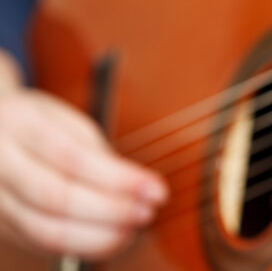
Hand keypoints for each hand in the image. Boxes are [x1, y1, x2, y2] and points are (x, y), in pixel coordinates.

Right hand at [0, 51, 167, 259]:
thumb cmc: (35, 123)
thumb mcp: (64, 120)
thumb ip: (94, 152)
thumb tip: (133, 187)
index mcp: (20, 123)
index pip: (73, 158)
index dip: (119, 180)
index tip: (157, 190)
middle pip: (56, 198)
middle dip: (111, 210)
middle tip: (148, 212)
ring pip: (45, 230)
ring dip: (99, 236)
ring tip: (134, 227)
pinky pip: (40, 242)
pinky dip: (82, 245)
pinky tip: (111, 237)